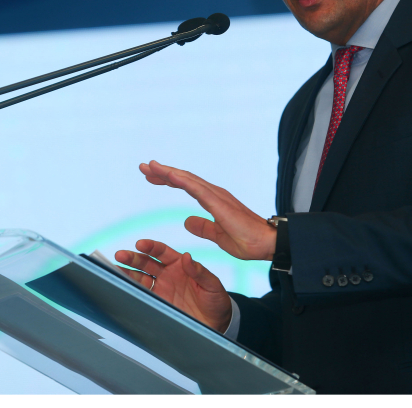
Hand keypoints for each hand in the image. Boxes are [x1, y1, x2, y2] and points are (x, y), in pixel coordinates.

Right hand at [115, 239, 232, 332]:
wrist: (216, 324)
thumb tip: (187, 257)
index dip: (151, 247)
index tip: (140, 244)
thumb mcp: (213, 286)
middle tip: (120, 255)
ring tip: (114, 269)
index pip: (163, 252)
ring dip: (127, 272)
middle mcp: (168, 275)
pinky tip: (120, 285)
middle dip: (133, 258)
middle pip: (147, 263)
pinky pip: (142, 294)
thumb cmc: (216, 301)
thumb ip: (200, 272)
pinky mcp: (157, 303)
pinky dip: (130, 289)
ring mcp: (161, 289)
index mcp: (180, 265)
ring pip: (140, 277)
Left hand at [139, 160, 275, 260]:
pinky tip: (168, 175)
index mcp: (214, 201)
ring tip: (150, 166)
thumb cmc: (248, 241)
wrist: (267, 244)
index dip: (169, 180)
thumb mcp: (218, 236)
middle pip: (184, 179)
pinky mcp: (219, 202)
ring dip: (167, 172)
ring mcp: (217, 196)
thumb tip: (187, 222)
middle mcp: (214, 194)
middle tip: (144, 167)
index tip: (152, 177)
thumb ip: (203, 227)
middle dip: (162, 173)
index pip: (186, 186)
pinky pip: (196, 188)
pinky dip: (181, 180)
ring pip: (187, 180)